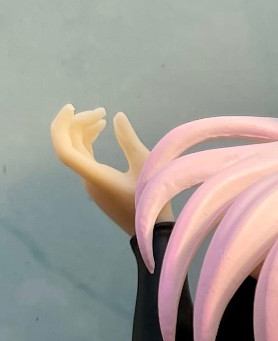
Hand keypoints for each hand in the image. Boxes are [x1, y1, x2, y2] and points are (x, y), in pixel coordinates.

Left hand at [50, 105, 158, 237]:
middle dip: (79, 123)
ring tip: (102, 116)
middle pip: (69, 145)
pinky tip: (101, 129)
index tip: (72, 108)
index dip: (62, 126)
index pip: (64, 149)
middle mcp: (87, 180)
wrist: (153, 232)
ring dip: (84, 130)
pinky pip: (84, 157)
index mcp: (95, 176)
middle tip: (101, 112)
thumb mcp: (146, 166)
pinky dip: (88, 141)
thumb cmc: (153, 201)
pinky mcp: (97, 185)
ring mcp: (91, 183)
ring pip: (76, 150)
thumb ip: (129, 140)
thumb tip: (117, 116)